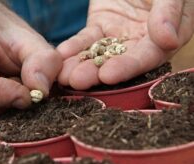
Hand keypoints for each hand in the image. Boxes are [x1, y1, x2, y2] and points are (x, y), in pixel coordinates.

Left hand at [57, 0, 193, 89]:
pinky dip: (74, 47)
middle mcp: (141, 43)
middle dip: (96, 73)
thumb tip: (169, 41)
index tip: (107, 75)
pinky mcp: (100, 26)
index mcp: (164, 38)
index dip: (127, 68)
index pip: (147, 57)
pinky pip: (86, 39)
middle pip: (118, 62)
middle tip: (77, 81)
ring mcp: (118, 36)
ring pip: (99, 53)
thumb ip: (169, 13)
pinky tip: (62, 55)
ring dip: (81, 65)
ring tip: (64, 76)